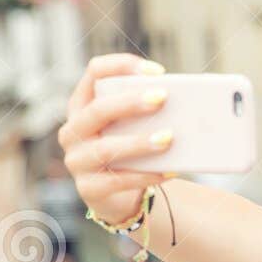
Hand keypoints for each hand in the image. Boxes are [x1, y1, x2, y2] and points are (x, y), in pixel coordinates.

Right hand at [58, 53, 171, 225]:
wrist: (118, 195)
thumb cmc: (129, 151)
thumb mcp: (132, 127)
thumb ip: (146, 112)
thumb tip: (187, 104)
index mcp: (82, 104)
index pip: (95, 72)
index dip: (122, 66)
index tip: (157, 71)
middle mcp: (74, 130)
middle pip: (98, 110)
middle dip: (130, 102)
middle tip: (162, 97)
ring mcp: (77, 160)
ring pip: (106, 148)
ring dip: (139, 142)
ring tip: (168, 138)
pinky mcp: (89, 189)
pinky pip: (118, 181)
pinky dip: (145, 175)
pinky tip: (169, 171)